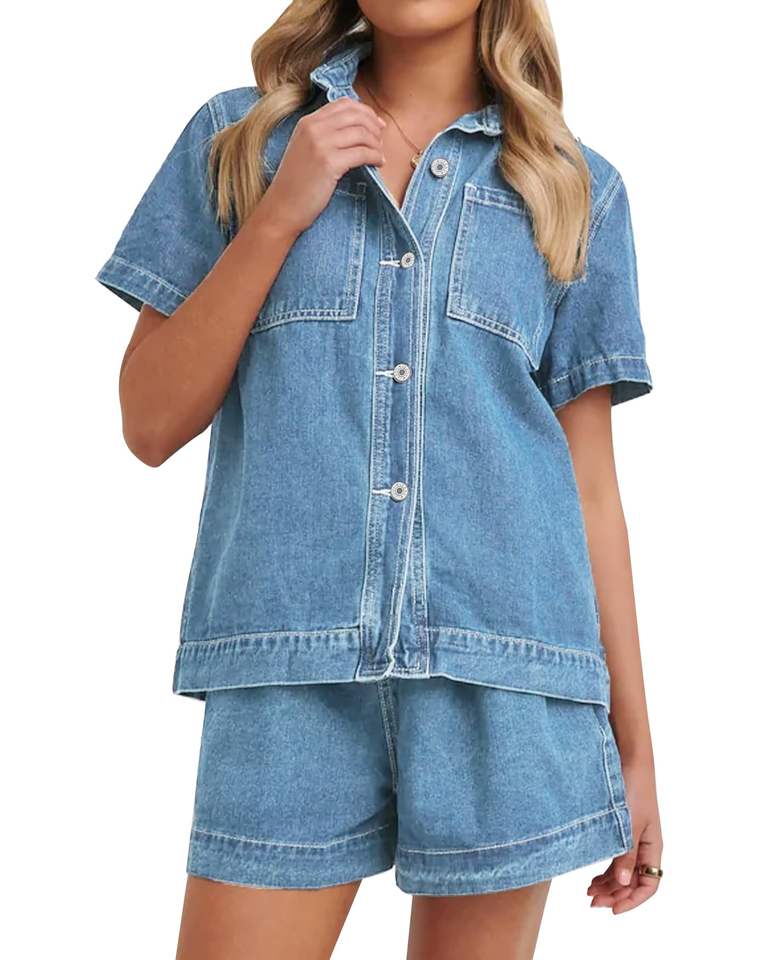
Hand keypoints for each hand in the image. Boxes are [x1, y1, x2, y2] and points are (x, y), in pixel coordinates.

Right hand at [257, 96, 385, 236]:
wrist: (282, 206)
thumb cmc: (297, 184)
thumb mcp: (305, 149)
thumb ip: (324, 135)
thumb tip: (356, 129)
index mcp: (308, 122)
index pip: (344, 104)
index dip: (365, 112)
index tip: (377, 125)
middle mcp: (314, 128)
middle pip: (356, 115)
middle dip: (374, 126)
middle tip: (381, 140)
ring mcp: (320, 144)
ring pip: (361, 133)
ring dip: (376, 143)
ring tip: (379, 155)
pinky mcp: (329, 163)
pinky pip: (362, 153)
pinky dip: (375, 157)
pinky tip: (378, 163)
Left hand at [587, 756, 662, 912]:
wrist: (627, 759)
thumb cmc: (633, 787)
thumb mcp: (629, 822)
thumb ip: (626, 853)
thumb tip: (624, 882)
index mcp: (652, 847)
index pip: (649, 885)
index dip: (633, 901)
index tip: (613, 909)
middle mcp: (644, 846)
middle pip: (634, 881)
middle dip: (615, 895)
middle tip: (593, 902)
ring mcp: (633, 838)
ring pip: (623, 871)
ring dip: (608, 884)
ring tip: (589, 892)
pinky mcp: (620, 828)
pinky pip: (616, 858)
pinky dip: (605, 870)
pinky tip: (592, 877)